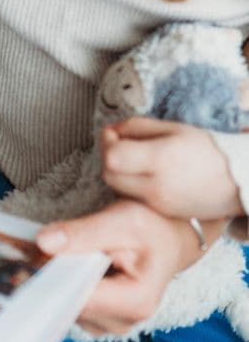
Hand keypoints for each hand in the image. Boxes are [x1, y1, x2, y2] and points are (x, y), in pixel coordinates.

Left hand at [36, 199, 225, 334]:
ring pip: (64, 306)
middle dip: (46, 279)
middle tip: (25, 252)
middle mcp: (123, 321)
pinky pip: (68, 303)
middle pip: (69, 305)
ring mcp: (110, 323)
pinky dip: (58, 283)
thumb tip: (44, 243)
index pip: (79, 298)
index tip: (23, 262)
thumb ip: (84, 232)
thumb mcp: (124, 220)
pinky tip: (53, 263)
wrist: (168, 238)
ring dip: (50, 281)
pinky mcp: (99, 317)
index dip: (50, 279)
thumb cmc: (151, 227)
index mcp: (135, 302)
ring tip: (40, 254)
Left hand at [102, 117, 242, 219]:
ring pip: (118, 189)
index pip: (112, 157)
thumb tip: (109, 131)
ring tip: (132, 159)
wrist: (237, 179)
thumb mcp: (170, 128)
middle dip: (108, 157)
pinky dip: (130, 186)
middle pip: (109, 175)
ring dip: (117, 172)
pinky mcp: (163, 214)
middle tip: (119, 144)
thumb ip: (135, 127)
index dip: (105, 142)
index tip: (111, 132)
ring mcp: (159, 204)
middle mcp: (157, 186)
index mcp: (159, 160)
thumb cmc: (204, 148)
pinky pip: (134, 199)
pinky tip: (144, 175)